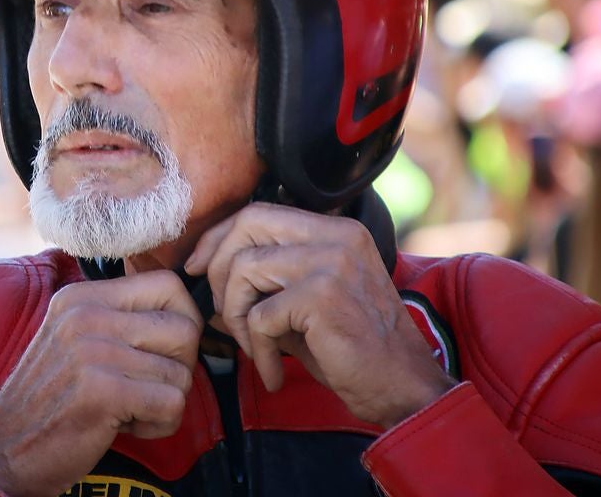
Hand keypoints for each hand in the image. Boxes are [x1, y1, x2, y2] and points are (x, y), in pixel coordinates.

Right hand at [0, 270, 202, 496]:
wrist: (5, 449)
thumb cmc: (53, 398)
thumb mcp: (77, 338)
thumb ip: (121, 318)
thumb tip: (186, 312)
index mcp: (82, 296)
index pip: (169, 284)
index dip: (184, 319)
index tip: (166, 351)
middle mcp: (86, 315)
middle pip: (185, 328)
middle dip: (180, 367)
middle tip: (147, 387)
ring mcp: (92, 351)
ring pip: (182, 372)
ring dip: (165, 401)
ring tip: (128, 407)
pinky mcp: (102, 391)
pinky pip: (172, 403)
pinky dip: (159, 425)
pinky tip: (126, 425)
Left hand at [184, 203, 454, 427]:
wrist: (402, 387)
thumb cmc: (351, 349)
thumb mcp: (305, 300)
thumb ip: (264, 280)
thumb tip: (203, 273)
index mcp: (334, 230)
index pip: (259, 212)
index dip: (219, 237)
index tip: (199, 266)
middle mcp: (336, 237)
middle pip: (247, 225)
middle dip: (217, 267)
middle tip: (219, 310)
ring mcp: (330, 263)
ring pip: (244, 270)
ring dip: (235, 315)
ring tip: (254, 347)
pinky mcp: (322, 297)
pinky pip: (259, 316)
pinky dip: (257, 350)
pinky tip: (273, 371)